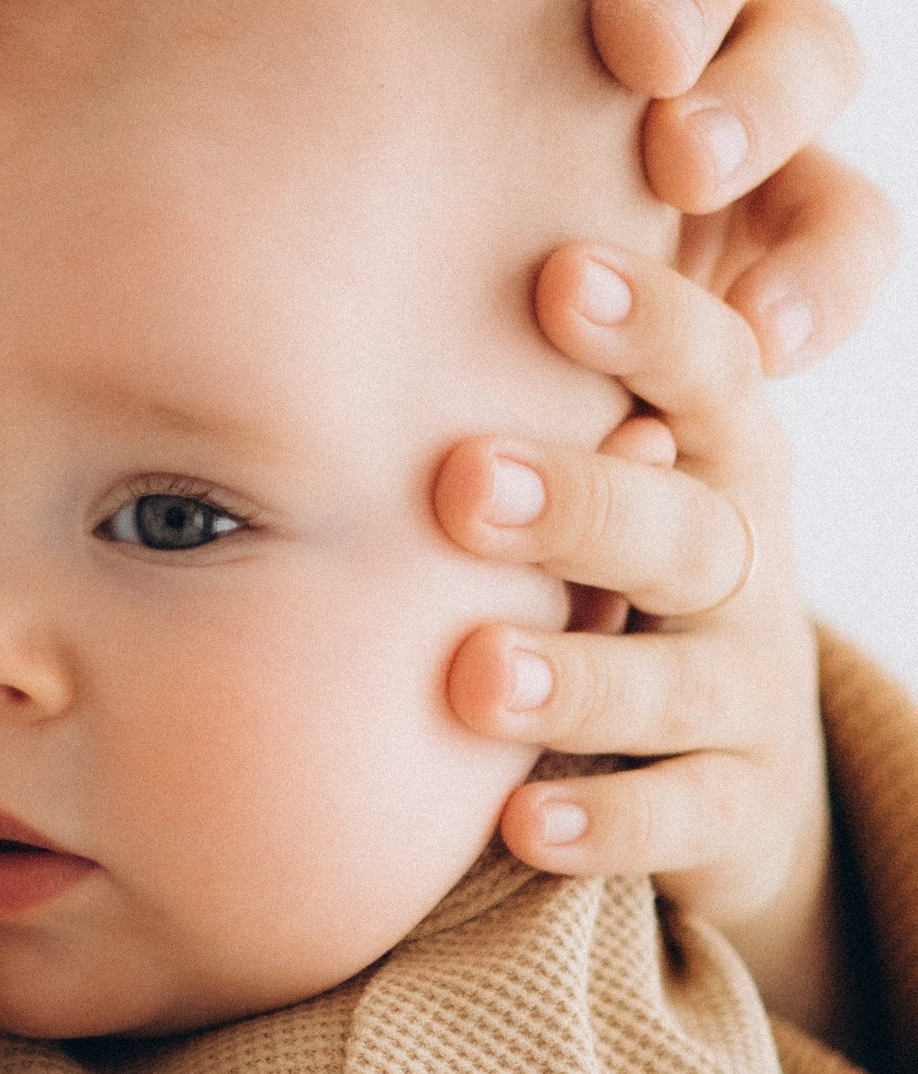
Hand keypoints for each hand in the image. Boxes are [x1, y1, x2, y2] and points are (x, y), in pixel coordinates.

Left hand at [196, 0, 896, 374]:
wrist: (352, 327)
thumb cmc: (310, 135)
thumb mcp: (276, 3)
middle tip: (631, 41)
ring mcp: (728, 93)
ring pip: (813, 47)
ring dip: (767, 96)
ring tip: (679, 166)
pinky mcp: (771, 230)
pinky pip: (838, 232)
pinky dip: (814, 277)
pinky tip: (758, 333)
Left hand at [434, 243, 837, 1026]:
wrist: (724, 763)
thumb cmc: (609, 568)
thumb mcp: (600, 473)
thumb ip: (522, 384)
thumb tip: (330, 252)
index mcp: (714, 456)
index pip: (708, 373)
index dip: (649, 323)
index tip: (557, 276)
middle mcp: (740, 562)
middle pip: (683, 525)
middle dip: (578, 505)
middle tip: (461, 482)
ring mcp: (743, 690)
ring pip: (676, 681)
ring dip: (575, 679)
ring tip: (472, 674)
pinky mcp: (734, 806)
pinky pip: (683, 818)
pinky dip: (606, 822)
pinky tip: (519, 821)